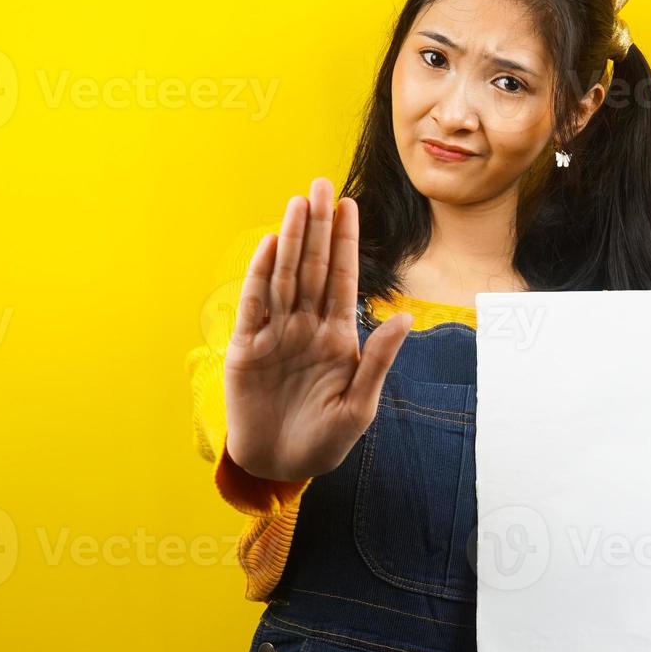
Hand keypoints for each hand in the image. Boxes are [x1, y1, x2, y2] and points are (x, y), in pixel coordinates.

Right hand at [223, 178, 412, 481]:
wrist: (280, 467)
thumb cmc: (324, 440)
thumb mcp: (359, 406)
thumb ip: (378, 361)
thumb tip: (405, 318)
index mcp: (337, 337)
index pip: (342, 279)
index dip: (345, 242)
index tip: (351, 205)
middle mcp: (306, 327)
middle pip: (312, 267)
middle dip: (318, 226)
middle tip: (322, 184)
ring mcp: (275, 334)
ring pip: (284, 276)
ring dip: (291, 239)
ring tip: (298, 202)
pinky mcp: (246, 348)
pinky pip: (254, 304)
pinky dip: (260, 274)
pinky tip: (270, 244)